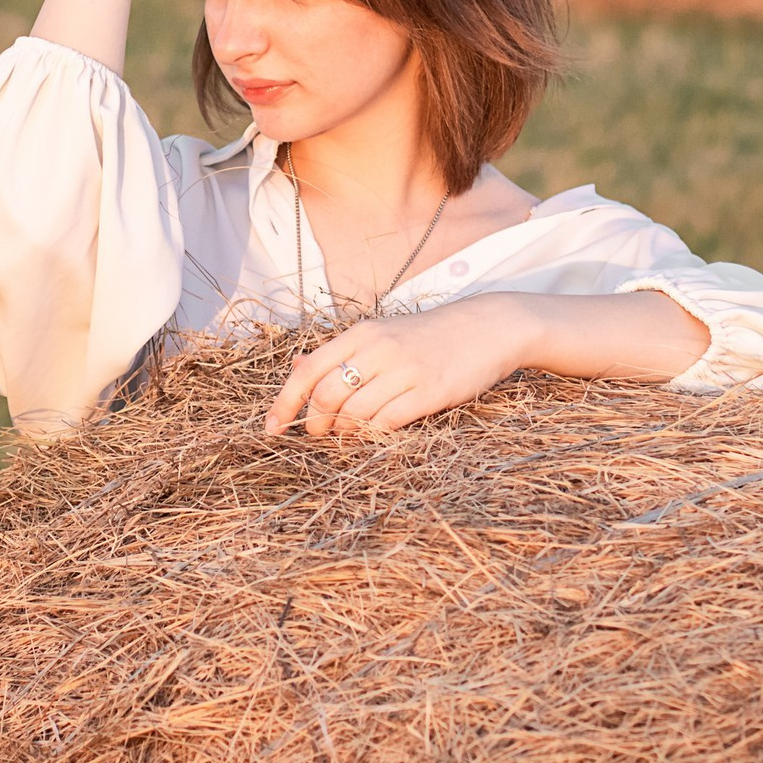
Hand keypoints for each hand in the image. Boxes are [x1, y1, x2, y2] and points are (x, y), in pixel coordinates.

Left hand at [263, 296, 535, 436]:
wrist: (489, 327)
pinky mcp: (430, 392)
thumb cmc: (431, 336)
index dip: (284, 402)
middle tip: (320, 434)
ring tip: (350, 433)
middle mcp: (378, 348)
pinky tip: (377, 432)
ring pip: (354, 412)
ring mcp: (405, 370)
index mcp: (362, 334)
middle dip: (315, 423)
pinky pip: (387, 421)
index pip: (308, 370)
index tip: (272, 428)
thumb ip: (340, 353)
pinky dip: (374, 433)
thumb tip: (295, 367)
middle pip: (326, 395)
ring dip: (345, 432)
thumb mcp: (382, 334)